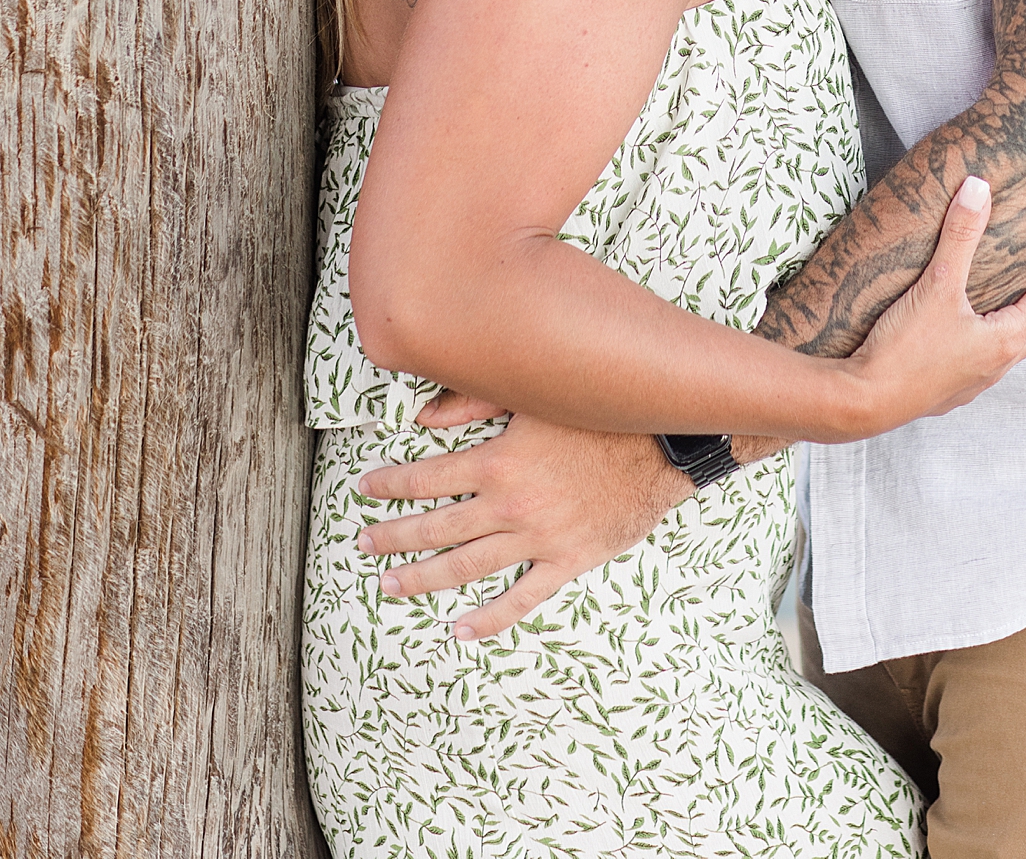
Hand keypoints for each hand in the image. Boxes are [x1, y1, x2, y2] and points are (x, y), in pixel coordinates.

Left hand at [356, 417, 689, 641]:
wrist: (661, 445)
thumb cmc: (598, 413)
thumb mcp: (534, 396)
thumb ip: (474, 402)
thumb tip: (422, 416)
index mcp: (497, 462)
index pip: (427, 478)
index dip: (391, 485)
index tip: (366, 488)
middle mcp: (509, 505)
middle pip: (436, 528)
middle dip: (393, 536)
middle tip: (364, 543)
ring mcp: (536, 539)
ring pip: (466, 567)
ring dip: (423, 577)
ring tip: (390, 584)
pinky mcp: (566, 561)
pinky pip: (521, 598)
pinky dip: (489, 618)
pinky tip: (461, 629)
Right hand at [837, 177, 1025, 436]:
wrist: (864, 402)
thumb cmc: (904, 349)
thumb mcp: (937, 284)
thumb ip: (960, 235)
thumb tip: (980, 187)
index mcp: (1006, 338)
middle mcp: (998, 363)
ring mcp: (975, 381)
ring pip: (1013, 344)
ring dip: (1020, 317)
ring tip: (1009, 291)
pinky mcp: (950, 389)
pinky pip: (984, 358)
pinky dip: (988, 335)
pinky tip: (964, 323)